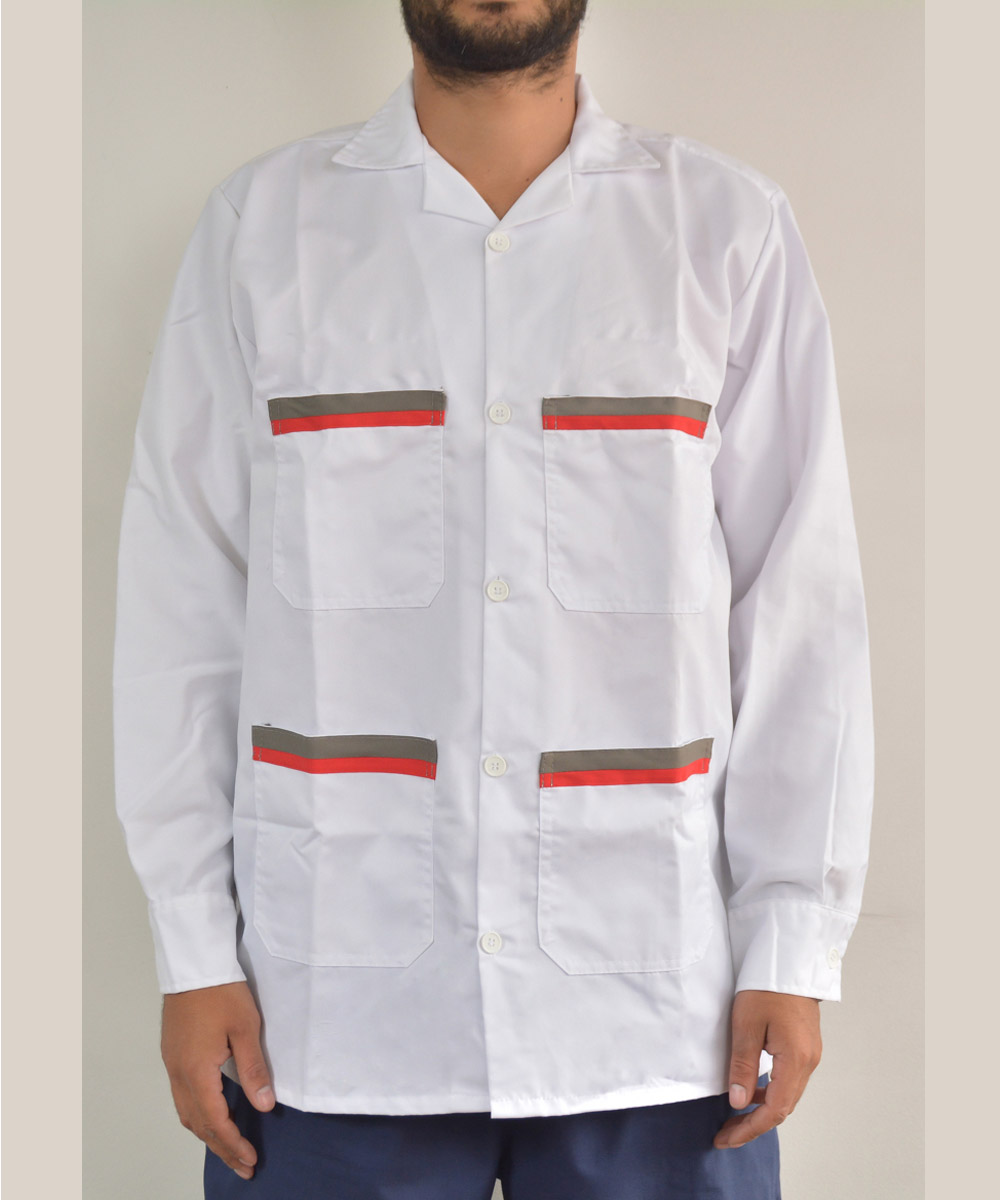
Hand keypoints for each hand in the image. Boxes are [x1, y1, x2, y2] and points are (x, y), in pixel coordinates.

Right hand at [160, 980, 274, 1180]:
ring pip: (186, 1112)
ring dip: (208, 1134)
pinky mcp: (172, 1054)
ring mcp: (172, 1064)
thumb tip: (265, 1105)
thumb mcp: (246, 1028)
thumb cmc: (222, 992)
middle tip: (243, 1166)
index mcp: (196, 1071)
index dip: (233, 1144)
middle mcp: (178, 1074)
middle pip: (198, 1124)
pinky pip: (182, 1097)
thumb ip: (254, 1069)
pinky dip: (198, 1115)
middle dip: (221, 1148)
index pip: (215, 1121)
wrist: (193, 964)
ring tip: (229, 1148)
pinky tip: (212, 1115)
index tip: (250, 1160)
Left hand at [714, 989, 821, 1149]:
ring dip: (762, 1109)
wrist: (787, 960)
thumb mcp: (746, 1024)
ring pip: (787, 1095)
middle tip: (726, 1134)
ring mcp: (809, 1055)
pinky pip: (788, 1080)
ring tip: (735, 1117)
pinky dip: (770, 1091)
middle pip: (783, 1108)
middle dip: (754, 1125)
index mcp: (795, 1060)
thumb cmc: (766, 986)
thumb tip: (739, 1102)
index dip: (750, 1129)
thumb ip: (743, 1065)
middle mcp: (808, 1062)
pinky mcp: (805, 1046)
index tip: (727, 1138)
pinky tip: (752, 1088)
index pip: (774, 1110)